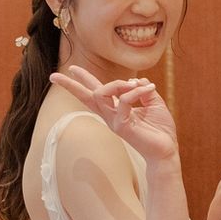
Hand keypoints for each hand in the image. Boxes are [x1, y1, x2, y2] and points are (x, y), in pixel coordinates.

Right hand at [50, 65, 178, 161]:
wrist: (166, 150)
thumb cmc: (160, 128)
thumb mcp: (153, 101)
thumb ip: (142, 89)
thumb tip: (136, 80)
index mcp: (115, 109)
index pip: (95, 92)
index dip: (83, 79)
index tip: (70, 69)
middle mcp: (110, 115)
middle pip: (86, 96)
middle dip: (70, 85)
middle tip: (54, 76)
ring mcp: (113, 121)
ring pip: (101, 93)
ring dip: (117, 83)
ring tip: (135, 83)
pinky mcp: (121, 126)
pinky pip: (123, 100)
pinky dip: (136, 91)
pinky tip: (148, 90)